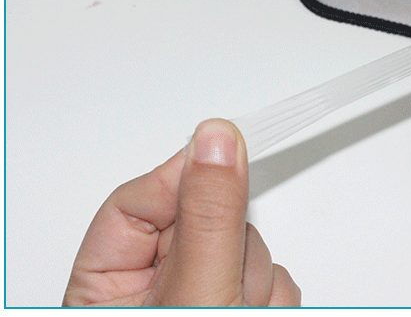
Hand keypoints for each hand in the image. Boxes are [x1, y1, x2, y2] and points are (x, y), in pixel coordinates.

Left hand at [63, 119, 300, 305]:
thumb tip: (216, 139)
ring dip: (256, 279)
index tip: (226, 145)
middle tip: (230, 287)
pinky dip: (273, 294)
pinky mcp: (238, 301)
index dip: (186, 176)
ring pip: (246, 245)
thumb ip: (208, 217)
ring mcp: (201, 292)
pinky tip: (258, 311)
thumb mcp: (197, 292)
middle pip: (206, 217)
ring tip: (242, 309)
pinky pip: (271, 273)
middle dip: (232, 247)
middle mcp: (154, 285)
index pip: (142, 198)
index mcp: (109, 284)